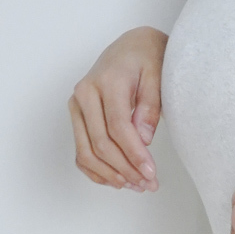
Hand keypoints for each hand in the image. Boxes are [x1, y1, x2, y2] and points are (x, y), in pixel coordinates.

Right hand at [69, 27, 166, 190]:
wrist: (131, 47)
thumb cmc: (147, 59)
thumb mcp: (158, 75)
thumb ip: (150, 105)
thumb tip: (143, 139)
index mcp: (106, 81)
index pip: (118, 127)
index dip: (134, 154)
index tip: (151, 173)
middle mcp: (84, 94)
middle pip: (100, 144)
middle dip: (126, 169)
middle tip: (148, 184)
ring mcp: (76, 106)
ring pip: (86, 151)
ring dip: (111, 175)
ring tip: (136, 186)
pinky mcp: (77, 117)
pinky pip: (81, 151)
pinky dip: (96, 171)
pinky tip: (118, 180)